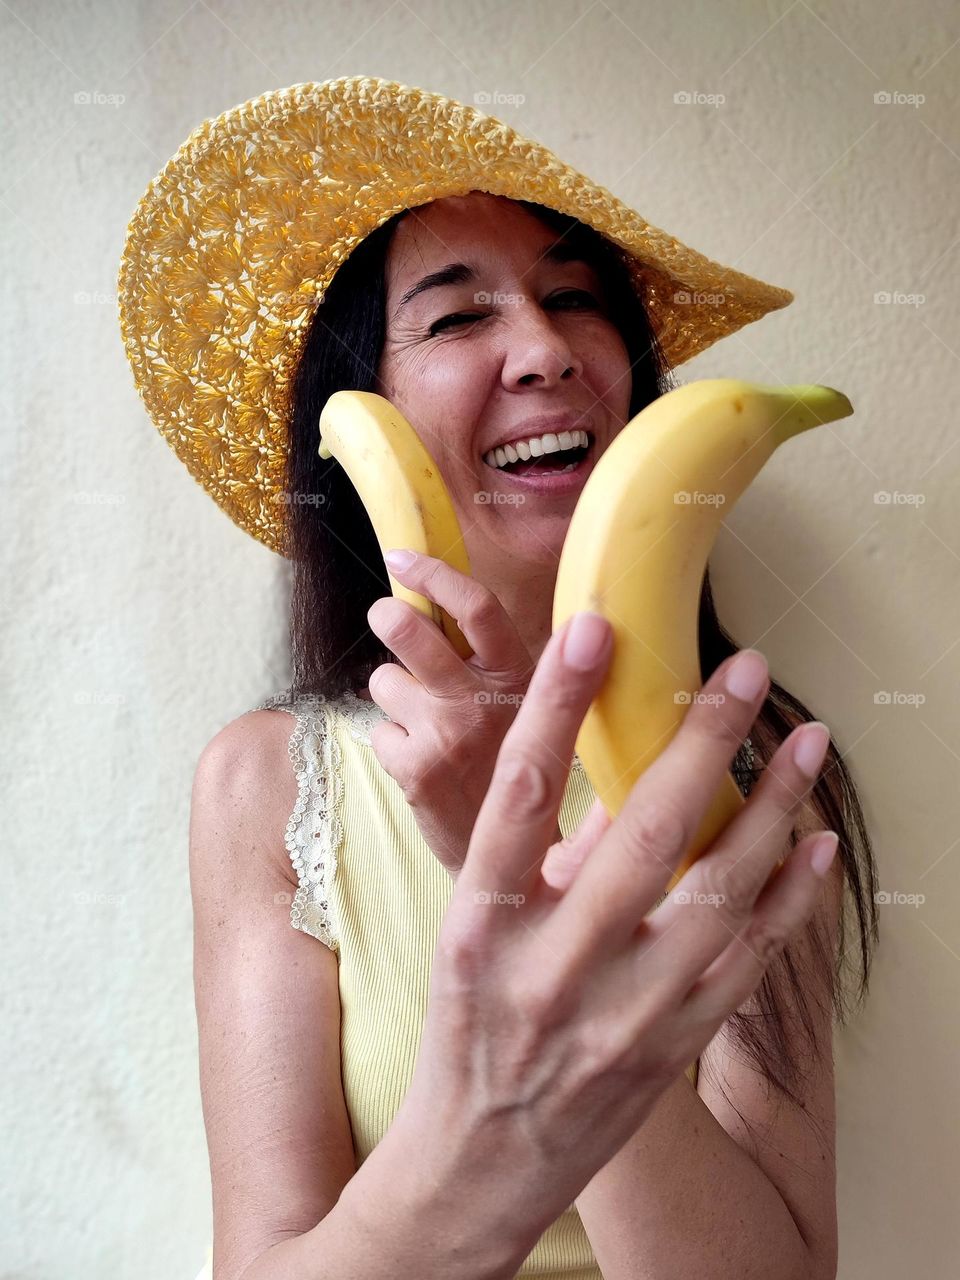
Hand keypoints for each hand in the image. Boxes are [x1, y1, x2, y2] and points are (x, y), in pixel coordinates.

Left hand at [366, 551, 548, 877]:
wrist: (515, 853)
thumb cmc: (510, 764)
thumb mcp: (522, 705)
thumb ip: (487, 659)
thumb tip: (433, 597)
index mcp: (519, 676)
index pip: (477, 607)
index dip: (434, 574)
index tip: (402, 557)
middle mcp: (484, 702)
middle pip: (411, 633)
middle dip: (389, 617)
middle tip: (388, 618)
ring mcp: (447, 737)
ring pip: (383, 681)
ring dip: (393, 695)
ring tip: (425, 723)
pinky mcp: (415, 772)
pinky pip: (377, 730)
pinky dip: (391, 742)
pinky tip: (421, 763)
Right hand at [391, 611, 836, 1238]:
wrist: (480, 1162)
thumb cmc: (469, 1031)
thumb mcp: (476, 935)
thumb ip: (542, 860)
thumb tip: (628, 787)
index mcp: (481, 923)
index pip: (518, 793)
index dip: (558, 706)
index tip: (594, 632)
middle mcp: (550, 965)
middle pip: (640, 834)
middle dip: (701, 741)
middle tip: (742, 671)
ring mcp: (619, 1014)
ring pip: (716, 895)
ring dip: (771, 811)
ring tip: (805, 742)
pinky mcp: (671, 1049)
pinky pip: (747, 963)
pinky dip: (789, 899)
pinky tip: (816, 845)